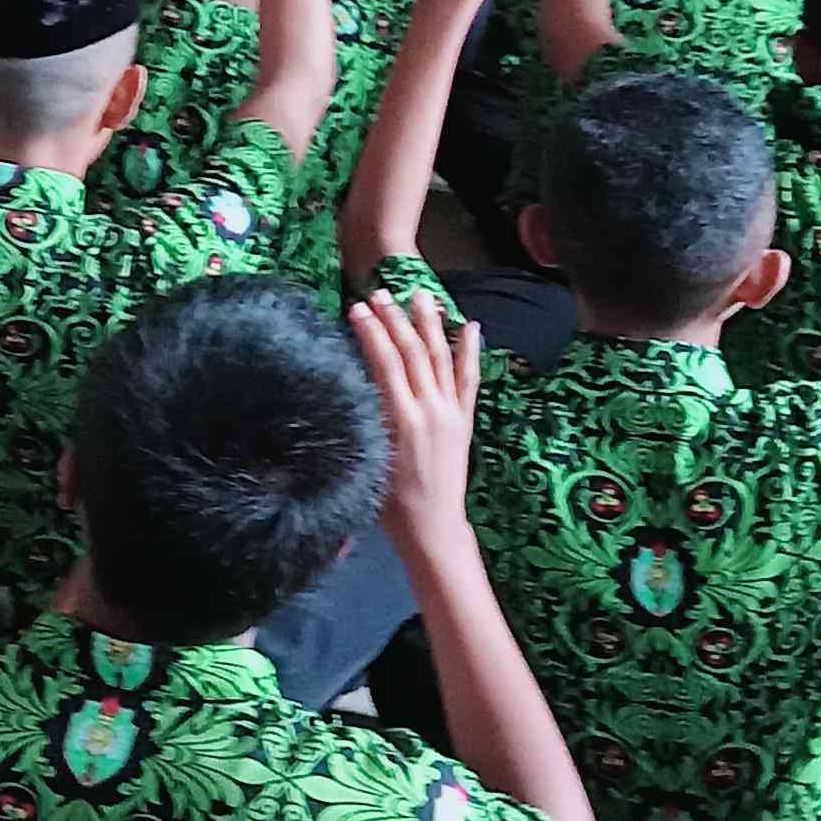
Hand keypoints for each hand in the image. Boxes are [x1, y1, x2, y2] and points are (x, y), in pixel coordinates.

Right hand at [349, 289, 483, 549]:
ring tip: (419, 295)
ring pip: (441, 359)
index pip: (386, 365)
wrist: (434, 527)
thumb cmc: (390, 503)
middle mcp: (430, 411)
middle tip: (378, 293)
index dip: (371, 334)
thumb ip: (365, 422)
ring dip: (429, 325)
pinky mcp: (465, 421)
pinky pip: (469, 380)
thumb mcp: (368, 460)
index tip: (356, 309)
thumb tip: (350, 383)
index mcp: (402, 422)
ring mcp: (451, 414)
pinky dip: (470, 351)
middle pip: (412, 354)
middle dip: (394, 320)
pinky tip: (470, 326)